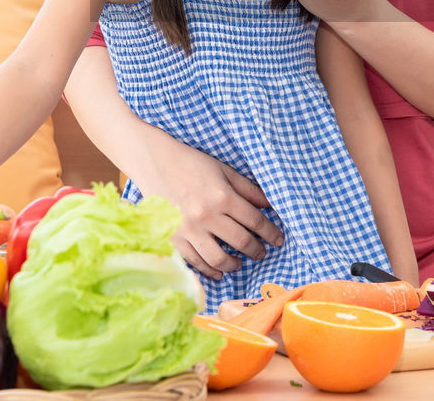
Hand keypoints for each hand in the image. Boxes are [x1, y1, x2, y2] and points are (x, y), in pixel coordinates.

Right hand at [131, 141, 284, 279]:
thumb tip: (271, 205)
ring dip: (235, 265)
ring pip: (219, 258)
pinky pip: (195, 261)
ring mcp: (188, 229)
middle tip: (262, 253)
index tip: (279, 240)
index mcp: (222, 196)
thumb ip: (248, 189)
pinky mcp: (173, 238)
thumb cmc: (192, 163)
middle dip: (256, 250)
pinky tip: (219, 272)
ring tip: (241, 263)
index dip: (271, 233)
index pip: (255, 221)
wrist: (154, 162)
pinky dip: (209, 270)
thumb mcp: (224, 170)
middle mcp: (206, 216)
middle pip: (241, 242)